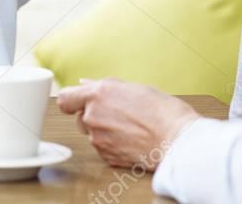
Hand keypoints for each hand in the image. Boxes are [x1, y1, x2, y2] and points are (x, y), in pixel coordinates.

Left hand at [58, 79, 197, 168]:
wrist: (176, 140)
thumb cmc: (161, 111)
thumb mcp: (132, 87)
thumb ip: (103, 86)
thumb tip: (85, 85)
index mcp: (98, 94)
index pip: (65, 98)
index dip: (72, 100)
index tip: (77, 100)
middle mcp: (93, 116)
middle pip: (80, 116)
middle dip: (94, 113)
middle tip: (118, 112)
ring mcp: (98, 139)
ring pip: (92, 132)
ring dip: (104, 129)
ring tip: (128, 125)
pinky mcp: (106, 156)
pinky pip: (103, 147)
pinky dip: (112, 143)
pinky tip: (130, 138)